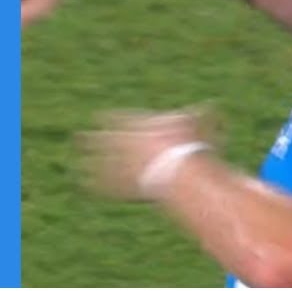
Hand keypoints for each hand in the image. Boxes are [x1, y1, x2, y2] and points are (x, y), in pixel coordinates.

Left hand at [80, 106, 217, 200]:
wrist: (179, 169)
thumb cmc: (192, 145)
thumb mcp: (201, 126)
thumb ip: (204, 116)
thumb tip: (214, 106)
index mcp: (140, 126)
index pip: (119, 118)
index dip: (111, 118)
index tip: (99, 117)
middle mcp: (125, 142)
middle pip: (103, 139)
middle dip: (91, 140)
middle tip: (77, 139)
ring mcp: (122, 163)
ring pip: (100, 162)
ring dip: (90, 163)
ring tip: (79, 165)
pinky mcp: (123, 184)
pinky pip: (106, 184)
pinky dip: (96, 185)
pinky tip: (86, 185)